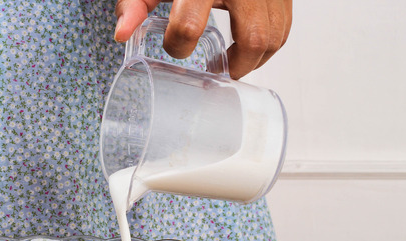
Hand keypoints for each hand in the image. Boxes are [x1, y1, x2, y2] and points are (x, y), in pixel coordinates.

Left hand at [113, 0, 291, 78]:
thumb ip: (135, 3)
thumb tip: (121, 34)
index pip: (189, 26)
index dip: (177, 45)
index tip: (173, 44)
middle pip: (252, 38)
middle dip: (236, 64)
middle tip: (218, 69)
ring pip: (275, 36)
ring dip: (256, 59)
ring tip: (234, 61)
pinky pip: (284, 25)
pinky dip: (269, 43)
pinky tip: (250, 46)